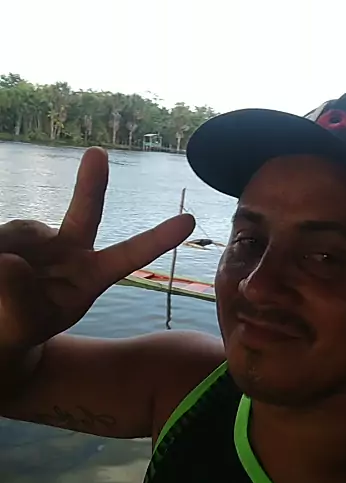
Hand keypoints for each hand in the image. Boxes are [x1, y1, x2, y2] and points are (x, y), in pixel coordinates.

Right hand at [0, 147, 194, 351]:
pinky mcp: (10, 231)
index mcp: (89, 276)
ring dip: (3, 254)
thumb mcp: (24, 326)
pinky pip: (0, 236)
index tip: (189, 221)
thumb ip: (21, 304)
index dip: (156, 240)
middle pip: (85, 213)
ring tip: (1, 284)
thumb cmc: (19, 327)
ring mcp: (38, 237)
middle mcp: (68, 249)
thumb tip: (11, 262)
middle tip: (98, 155)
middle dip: (92, 184)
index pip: (127, 256)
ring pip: (19, 235)